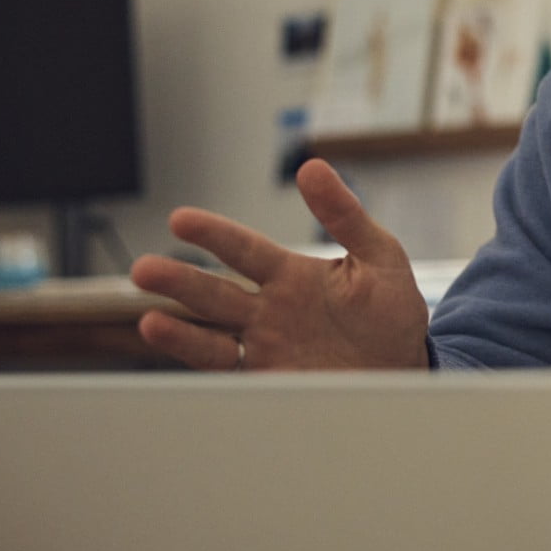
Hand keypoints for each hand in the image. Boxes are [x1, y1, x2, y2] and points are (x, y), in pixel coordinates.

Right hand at [130, 159, 429, 370]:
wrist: (407, 374)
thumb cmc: (392, 314)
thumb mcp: (379, 258)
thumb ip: (345, 216)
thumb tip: (313, 168)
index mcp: (291, 275)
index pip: (244, 250)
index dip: (213, 236)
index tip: (181, 221)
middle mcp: (269, 310)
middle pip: (216, 293)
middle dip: (179, 282)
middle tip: (143, 270)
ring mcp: (265, 347)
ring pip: (212, 334)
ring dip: (178, 329)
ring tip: (148, 321)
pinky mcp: (271, 382)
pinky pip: (231, 373)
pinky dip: (205, 365)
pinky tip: (185, 359)